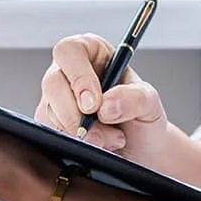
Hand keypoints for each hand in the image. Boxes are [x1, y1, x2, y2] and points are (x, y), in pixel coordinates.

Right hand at [36, 34, 172, 163]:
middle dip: (75, 114)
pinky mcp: (50, 122)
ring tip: (111, 140)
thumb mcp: (149, 102)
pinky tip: (97, 145)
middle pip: (53, 83)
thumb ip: (134, 98)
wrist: (141, 149)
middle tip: (99, 135)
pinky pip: (51, 132)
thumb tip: (106, 105)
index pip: (70, 51)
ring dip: (81, 133)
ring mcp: (56, 98)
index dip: (78, 76)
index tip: (93, 104)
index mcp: (91, 53)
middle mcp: (69, 72)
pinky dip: (73, 143)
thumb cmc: (142, 117)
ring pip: (50, 111)